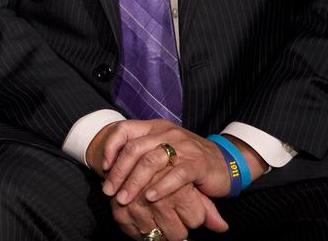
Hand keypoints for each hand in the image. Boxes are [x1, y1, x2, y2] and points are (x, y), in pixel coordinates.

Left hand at [89, 120, 228, 239]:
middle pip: (134, 148)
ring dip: (134, 182)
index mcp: (155, 127)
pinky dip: (161, 187)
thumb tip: (107, 169)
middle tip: (109, 191)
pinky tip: (151, 198)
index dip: (110, 147)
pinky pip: (176, 175)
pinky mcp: (198, 163)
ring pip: (151, 161)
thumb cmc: (186, 160)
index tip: (103, 168)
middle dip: (118, 172)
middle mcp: (167, 133)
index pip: (124, 129)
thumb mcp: (161, 150)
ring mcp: (183, 147)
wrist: (224, 163)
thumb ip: (139, 154)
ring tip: (124, 199)